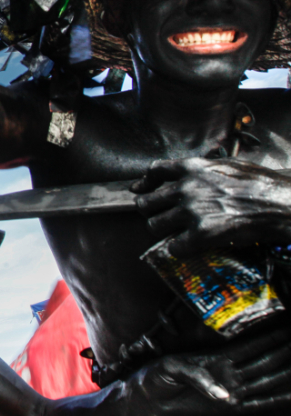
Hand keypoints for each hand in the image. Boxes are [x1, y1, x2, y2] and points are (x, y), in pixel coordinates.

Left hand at [132, 157, 290, 255]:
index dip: (145, 182)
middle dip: (151, 211)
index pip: (156, 171)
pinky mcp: (201, 234)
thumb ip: (204, 170)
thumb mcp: (228, 165)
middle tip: (161, 217)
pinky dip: (177, 250)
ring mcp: (191, 211)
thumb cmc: (261, 184)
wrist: (280, 203)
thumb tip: (191, 174)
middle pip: (147, 202)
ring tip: (174, 233)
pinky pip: (173, 246)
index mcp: (192, 169)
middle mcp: (186, 188)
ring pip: (155, 225)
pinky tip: (187, 248)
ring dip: (162, 231)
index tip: (139, 189)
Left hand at [138, 329, 290, 415]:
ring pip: (266, 379)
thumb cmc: (158, 375)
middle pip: (264, 361)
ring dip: (285, 373)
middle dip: (284, 353)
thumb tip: (224, 394)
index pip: (251, 345)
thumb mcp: (173, 367)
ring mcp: (232, 389)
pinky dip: (276, 399)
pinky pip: (258, 403)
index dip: (270, 337)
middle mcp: (229, 372)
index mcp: (217, 357)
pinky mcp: (230, 408)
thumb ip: (197, 376)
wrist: (149, 397)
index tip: (288, 329)